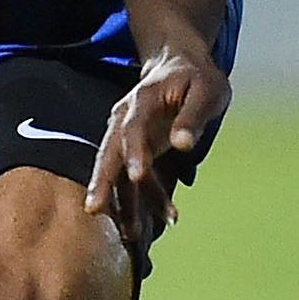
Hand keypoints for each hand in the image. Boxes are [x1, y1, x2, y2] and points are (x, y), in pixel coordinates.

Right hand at [86, 47, 230, 254]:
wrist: (178, 64)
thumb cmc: (196, 76)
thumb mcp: (206, 89)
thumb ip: (193, 115)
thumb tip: (184, 144)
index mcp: (141, 101)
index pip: (132, 128)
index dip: (133, 152)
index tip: (137, 176)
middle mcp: (126, 120)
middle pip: (109, 154)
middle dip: (102, 183)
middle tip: (93, 209)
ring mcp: (128, 138)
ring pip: (119, 173)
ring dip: (124, 202)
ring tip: (131, 235)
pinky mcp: (138, 151)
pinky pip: (138, 179)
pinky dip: (150, 199)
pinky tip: (169, 218)